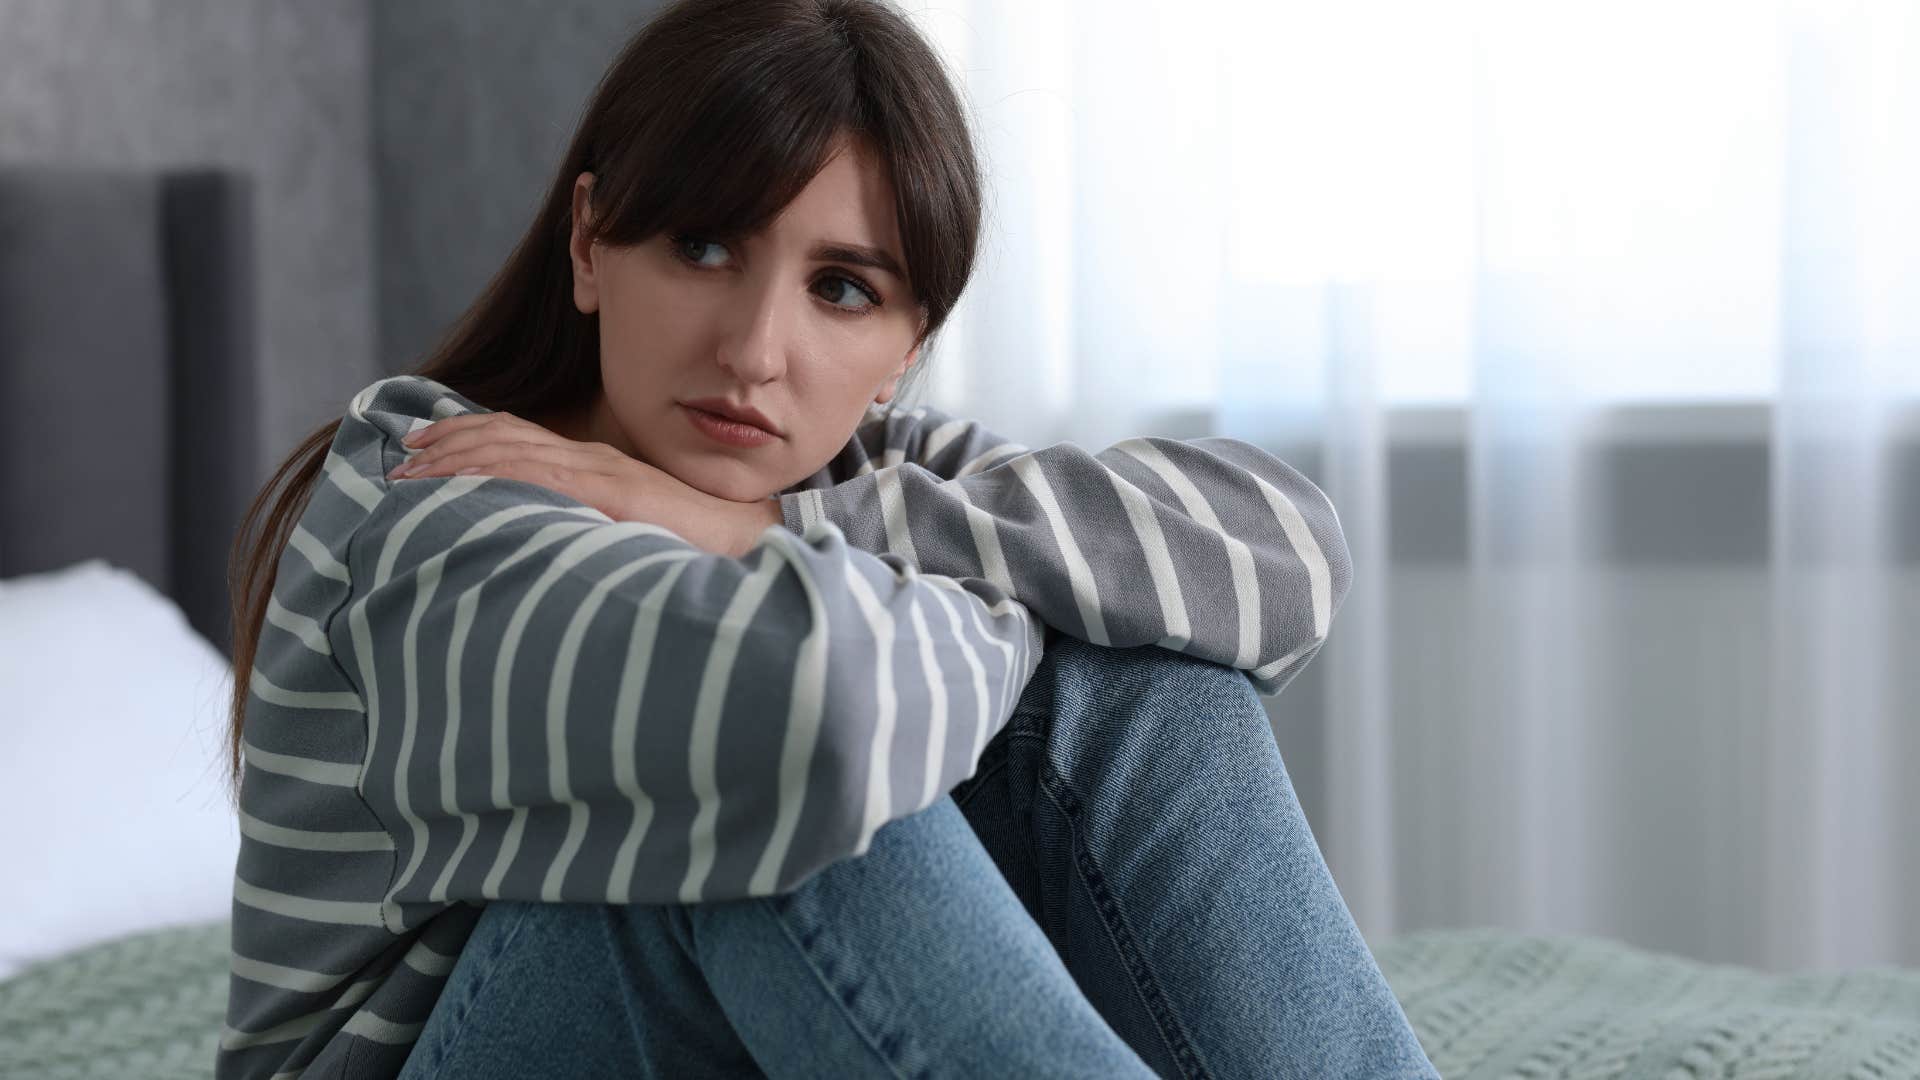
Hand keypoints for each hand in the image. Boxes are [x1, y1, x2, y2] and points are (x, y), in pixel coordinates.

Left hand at [389, 411, 782, 557]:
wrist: (753, 539)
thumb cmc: (700, 546)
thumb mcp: (633, 530)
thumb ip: (595, 527)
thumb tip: (553, 547)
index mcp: (598, 465)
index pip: (521, 438)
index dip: (468, 435)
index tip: (424, 447)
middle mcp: (594, 458)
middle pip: (506, 435)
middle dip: (447, 443)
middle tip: (401, 456)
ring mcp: (602, 470)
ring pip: (512, 450)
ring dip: (454, 459)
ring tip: (410, 474)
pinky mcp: (611, 490)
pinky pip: (538, 475)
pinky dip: (491, 473)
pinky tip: (458, 483)